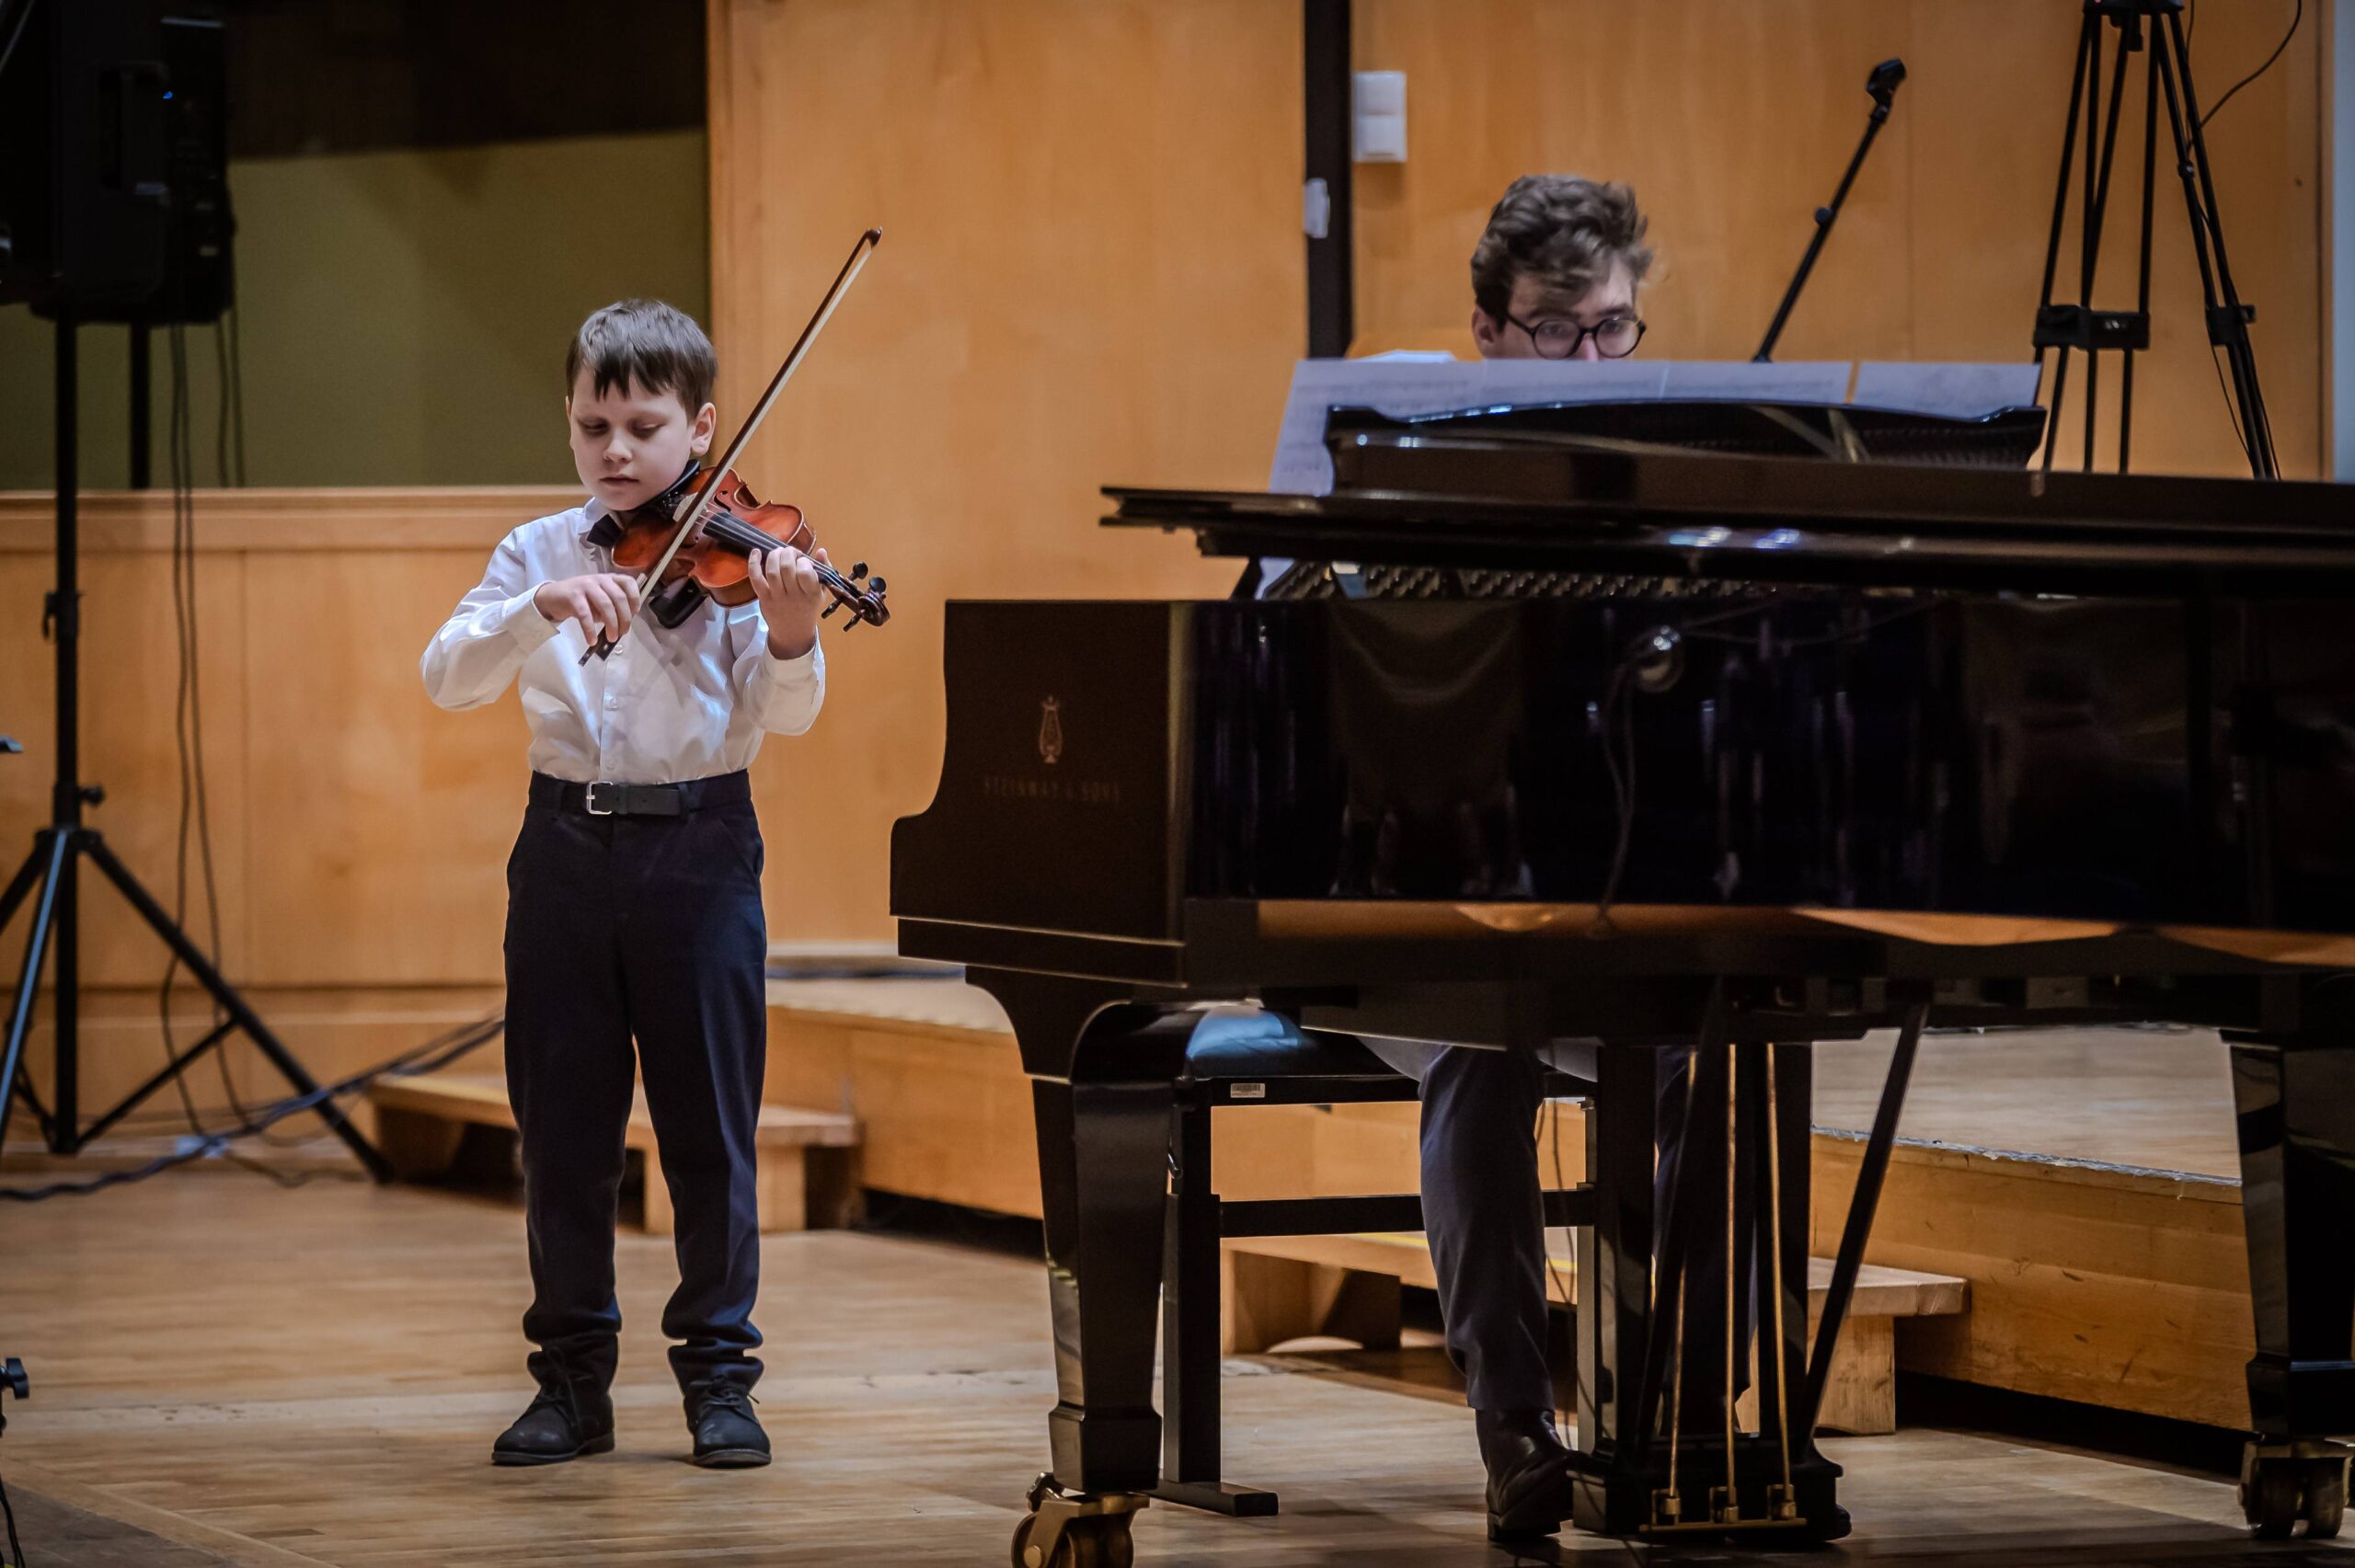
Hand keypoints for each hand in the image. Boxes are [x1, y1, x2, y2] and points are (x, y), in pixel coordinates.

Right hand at [533, 573, 642, 645]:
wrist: (553, 596)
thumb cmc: (581, 599)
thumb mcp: (598, 599)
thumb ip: (611, 607)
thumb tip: (623, 624)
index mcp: (609, 579)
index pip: (628, 582)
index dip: (635, 597)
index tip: (635, 613)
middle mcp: (599, 579)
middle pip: (619, 598)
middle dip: (624, 618)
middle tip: (623, 633)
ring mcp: (586, 586)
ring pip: (605, 605)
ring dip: (611, 624)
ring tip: (611, 638)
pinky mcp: (573, 596)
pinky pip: (586, 615)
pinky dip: (590, 630)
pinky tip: (591, 640)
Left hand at [749, 544, 826, 658]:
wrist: (792, 633)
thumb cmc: (808, 608)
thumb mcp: (821, 592)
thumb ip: (824, 570)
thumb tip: (822, 550)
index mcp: (811, 594)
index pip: (805, 573)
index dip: (803, 561)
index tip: (804, 561)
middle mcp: (794, 596)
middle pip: (786, 568)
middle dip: (788, 553)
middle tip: (790, 552)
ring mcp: (777, 598)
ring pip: (772, 571)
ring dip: (774, 555)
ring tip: (778, 552)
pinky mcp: (764, 599)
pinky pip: (756, 579)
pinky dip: (753, 564)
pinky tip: (755, 552)